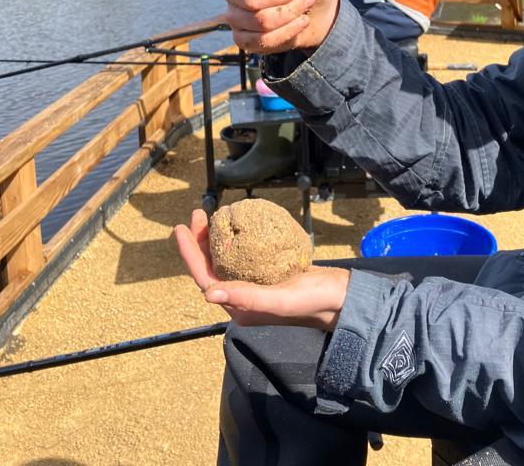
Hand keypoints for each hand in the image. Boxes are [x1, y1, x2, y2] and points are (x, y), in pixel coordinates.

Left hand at [175, 209, 349, 329]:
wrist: (342, 299)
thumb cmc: (313, 301)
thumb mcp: (280, 299)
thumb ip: (246, 297)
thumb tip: (208, 293)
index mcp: (240, 308)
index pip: (205, 279)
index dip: (190, 254)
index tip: (180, 228)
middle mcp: (243, 299)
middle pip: (212, 267)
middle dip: (199, 242)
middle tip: (196, 214)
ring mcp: (256, 286)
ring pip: (226, 260)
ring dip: (215, 239)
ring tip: (210, 216)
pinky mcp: (269, 276)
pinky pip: (244, 255)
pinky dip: (237, 238)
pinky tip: (239, 224)